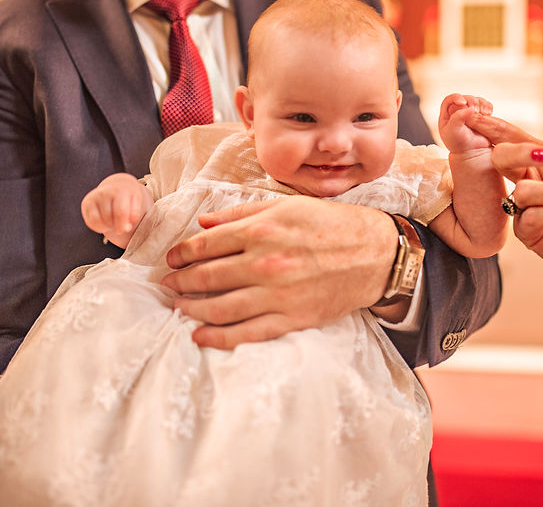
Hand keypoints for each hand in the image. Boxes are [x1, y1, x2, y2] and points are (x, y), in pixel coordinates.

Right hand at [80, 173, 153, 247]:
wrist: (118, 187)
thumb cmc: (129, 199)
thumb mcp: (137, 204)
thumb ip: (135, 215)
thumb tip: (126, 226)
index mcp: (121, 190)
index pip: (120, 212)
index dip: (124, 225)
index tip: (127, 227)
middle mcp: (106, 191)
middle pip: (109, 218)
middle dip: (116, 226)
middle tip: (121, 226)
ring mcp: (95, 196)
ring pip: (99, 221)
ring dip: (108, 227)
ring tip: (114, 222)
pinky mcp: (86, 202)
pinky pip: (91, 222)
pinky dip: (99, 227)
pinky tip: (105, 223)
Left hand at [160, 196, 395, 348]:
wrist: (375, 254)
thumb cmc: (332, 224)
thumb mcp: (287, 206)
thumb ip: (242, 213)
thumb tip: (203, 223)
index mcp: (262, 229)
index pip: (206, 244)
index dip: (182, 253)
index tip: (171, 259)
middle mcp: (265, 262)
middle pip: (207, 276)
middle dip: (180, 281)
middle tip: (167, 285)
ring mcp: (277, 294)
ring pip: (219, 307)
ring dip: (191, 308)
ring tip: (178, 307)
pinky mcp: (291, 319)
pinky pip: (245, 333)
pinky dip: (217, 337)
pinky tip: (199, 335)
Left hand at [438, 93, 493, 153]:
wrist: (472, 153)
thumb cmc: (459, 144)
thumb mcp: (453, 131)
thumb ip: (458, 118)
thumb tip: (469, 108)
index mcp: (447, 114)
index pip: (450, 100)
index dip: (456, 97)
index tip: (463, 103)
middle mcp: (458, 112)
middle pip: (465, 98)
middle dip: (471, 102)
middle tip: (475, 110)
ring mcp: (470, 113)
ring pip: (476, 100)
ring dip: (480, 104)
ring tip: (483, 113)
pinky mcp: (481, 115)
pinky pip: (485, 105)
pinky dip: (487, 106)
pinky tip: (488, 113)